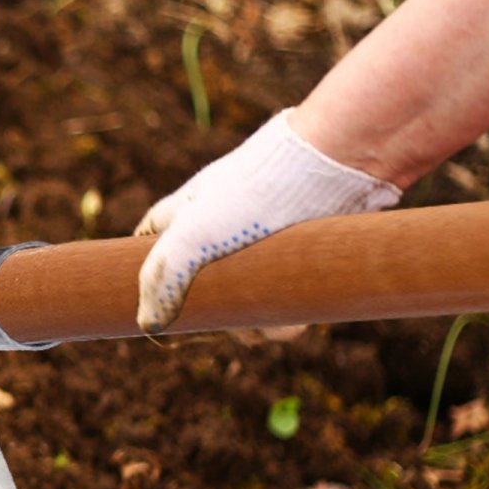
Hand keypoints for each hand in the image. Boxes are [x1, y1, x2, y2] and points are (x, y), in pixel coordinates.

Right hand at [134, 110, 400, 332]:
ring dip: (256, 320)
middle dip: (216, 312)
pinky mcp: (301, 248)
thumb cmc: (259, 191)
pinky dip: (287, 312)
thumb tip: (149, 324)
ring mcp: (264, 235)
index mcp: (189, 210)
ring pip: (248, 292)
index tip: (152, 307)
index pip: (152, 240)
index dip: (149, 272)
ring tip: (273, 325)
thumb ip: (163, 278)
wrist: (338, 163)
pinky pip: (285, 291)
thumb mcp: (196, 234)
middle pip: (204, 281)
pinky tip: (297, 319)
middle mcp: (224, 220)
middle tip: (230, 324)